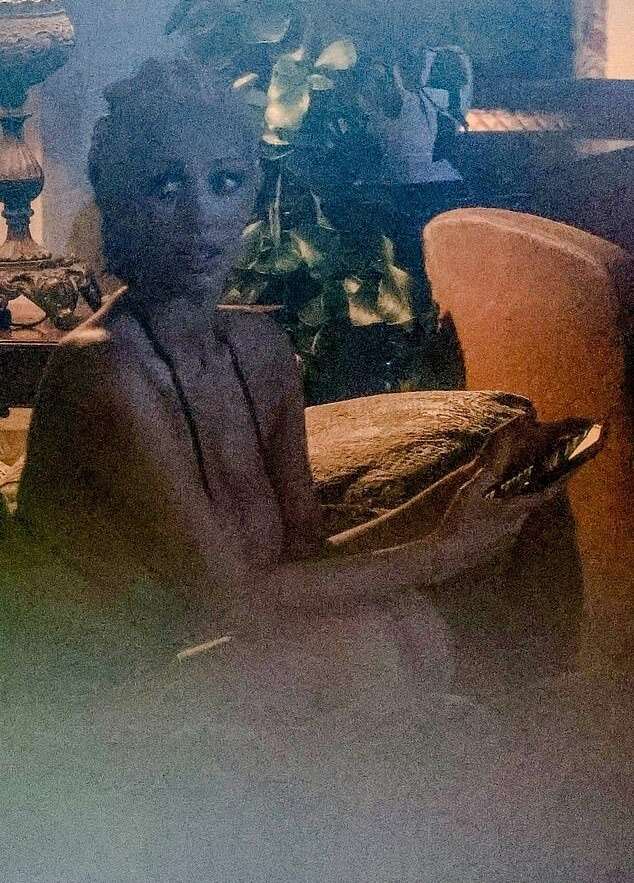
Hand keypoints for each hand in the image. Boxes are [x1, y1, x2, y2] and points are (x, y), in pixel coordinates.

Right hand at [439, 415, 566, 571]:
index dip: (557, 483)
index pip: (543, 495)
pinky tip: (483, 522)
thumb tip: (497, 460)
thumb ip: (485, 476)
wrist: (446, 556)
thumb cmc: (459, 522)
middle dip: (526, 494)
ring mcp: (507, 540)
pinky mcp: (497, 550)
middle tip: (522, 482)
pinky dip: (499, 523)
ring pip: (514, 519)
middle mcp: (515, 526)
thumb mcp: (469, 493)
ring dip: (509, 510)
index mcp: (513, 510)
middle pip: (527, 506)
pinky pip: (503, 531)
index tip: (569, 473)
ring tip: (495, 502)